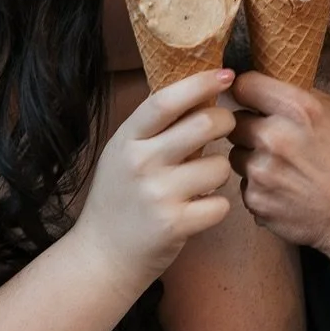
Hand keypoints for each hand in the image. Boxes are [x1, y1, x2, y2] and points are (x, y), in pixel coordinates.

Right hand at [74, 70, 236, 284]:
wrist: (101, 256)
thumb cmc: (120, 199)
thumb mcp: (123, 154)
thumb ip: (154, 128)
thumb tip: (197, 91)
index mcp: (127, 140)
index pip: (165, 100)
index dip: (200, 83)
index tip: (226, 74)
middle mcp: (140, 163)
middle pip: (204, 125)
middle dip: (227, 122)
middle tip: (227, 127)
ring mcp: (157, 195)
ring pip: (220, 166)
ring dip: (222, 171)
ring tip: (204, 181)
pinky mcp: (175, 225)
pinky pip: (221, 204)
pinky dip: (218, 206)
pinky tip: (201, 208)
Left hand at [231, 72, 329, 252]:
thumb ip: (305, 95)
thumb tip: (273, 84)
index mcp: (299, 109)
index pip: (244, 85)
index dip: (247, 92)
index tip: (250, 98)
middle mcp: (275, 137)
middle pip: (234, 121)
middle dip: (249, 127)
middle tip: (271, 139)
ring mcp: (261, 171)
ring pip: (235, 154)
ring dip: (251, 158)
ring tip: (282, 168)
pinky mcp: (254, 199)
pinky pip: (244, 184)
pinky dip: (259, 186)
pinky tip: (284, 190)